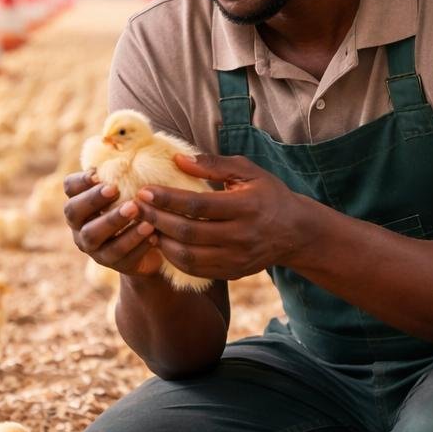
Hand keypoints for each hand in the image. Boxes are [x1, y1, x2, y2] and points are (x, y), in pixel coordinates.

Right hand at [61, 171, 163, 278]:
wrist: (151, 246)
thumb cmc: (139, 208)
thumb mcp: (132, 190)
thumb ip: (127, 172)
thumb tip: (132, 143)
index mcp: (82, 202)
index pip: (70, 188)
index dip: (80, 181)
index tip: (99, 173)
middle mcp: (80, 226)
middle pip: (73, 212)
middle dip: (92, 200)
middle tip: (114, 189)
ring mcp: (94, 248)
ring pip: (94, 236)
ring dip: (114, 221)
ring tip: (136, 209)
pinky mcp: (113, 265)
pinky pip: (120, 255)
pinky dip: (136, 243)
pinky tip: (152, 233)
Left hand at [132, 154, 307, 280]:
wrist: (295, 232)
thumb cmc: (268, 195)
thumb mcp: (248, 172)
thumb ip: (213, 164)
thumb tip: (178, 159)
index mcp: (246, 207)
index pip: (198, 205)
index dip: (167, 199)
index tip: (145, 191)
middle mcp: (242, 236)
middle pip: (188, 232)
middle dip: (157, 219)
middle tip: (137, 207)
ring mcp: (237, 258)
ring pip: (188, 256)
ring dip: (161, 241)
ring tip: (146, 225)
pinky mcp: (232, 272)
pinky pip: (195, 269)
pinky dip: (173, 257)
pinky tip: (162, 242)